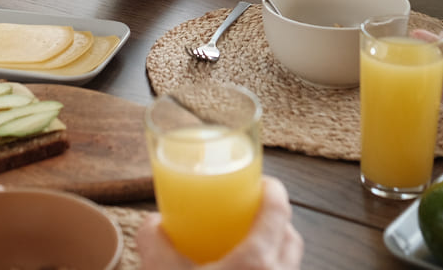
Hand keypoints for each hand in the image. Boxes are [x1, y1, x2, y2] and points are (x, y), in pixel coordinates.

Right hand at [136, 176, 303, 268]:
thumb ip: (155, 242)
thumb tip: (152, 223)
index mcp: (258, 261)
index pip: (278, 211)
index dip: (273, 190)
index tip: (261, 181)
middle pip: (290, 237)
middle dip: (275, 221)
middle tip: (249, 214)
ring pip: (287, 264)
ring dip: (273, 250)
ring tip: (244, 247)